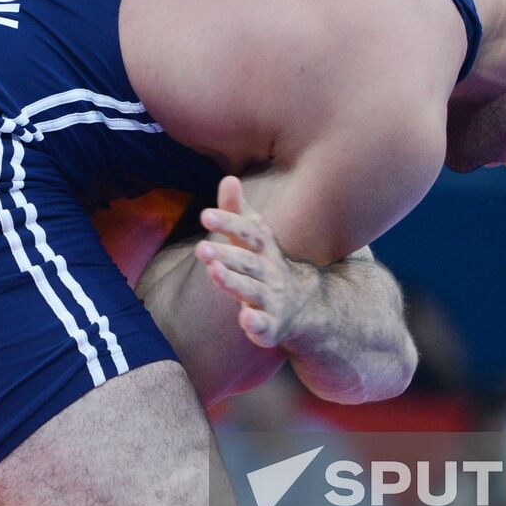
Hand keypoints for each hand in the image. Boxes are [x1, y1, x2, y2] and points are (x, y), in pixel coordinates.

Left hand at [194, 175, 317, 347]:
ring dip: (232, 282)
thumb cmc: (267, 265)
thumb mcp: (256, 238)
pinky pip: (265, 325)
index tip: (205, 215)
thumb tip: (228, 178)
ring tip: (213, 271)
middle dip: (225, 254)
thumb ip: (238, 211)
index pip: (247, 232)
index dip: (229, 222)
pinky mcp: (271, 326)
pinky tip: (245, 319)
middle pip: (247, 261)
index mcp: (264, 249)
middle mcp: (269, 272)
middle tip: (200, 247)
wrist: (305, 305)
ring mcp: (271, 299)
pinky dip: (257, 323)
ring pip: (251, 290)